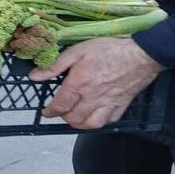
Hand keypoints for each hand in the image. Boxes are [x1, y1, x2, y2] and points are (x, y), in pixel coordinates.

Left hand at [29, 38, 162, 128]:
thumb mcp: (78, 50)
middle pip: (73, 117)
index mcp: (79, 84)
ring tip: (75, 117)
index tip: (46, 112)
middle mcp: (92, 98)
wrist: (140, 54)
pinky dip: (99, 123)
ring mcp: (107, 104)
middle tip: (60, 110)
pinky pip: (108, 121)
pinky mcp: (121, 106)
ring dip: (79, 124)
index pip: (60, 105)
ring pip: (90, 124)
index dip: (50, 111)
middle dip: (63, 117)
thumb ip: (55, 65)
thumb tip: (35, 76)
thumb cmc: (108, 49)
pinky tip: (95, 116)